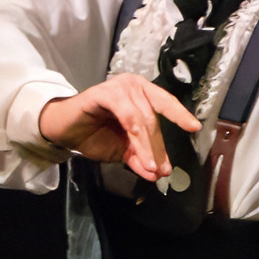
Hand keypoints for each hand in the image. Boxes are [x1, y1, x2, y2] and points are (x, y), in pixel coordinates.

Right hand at [38, 73, 202, 181]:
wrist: (64, 130)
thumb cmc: (94, 134)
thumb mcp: (123, 150)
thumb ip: (141, 157)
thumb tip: (159, 173)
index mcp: (143, 94)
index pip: (166, 103)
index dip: (180, 115)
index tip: (195, 128)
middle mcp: (134, 85)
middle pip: (154, 118)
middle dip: (159, 147)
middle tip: (162, 169)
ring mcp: (120, 86)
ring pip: (143, 119)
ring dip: (148, 146)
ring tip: (152, 167)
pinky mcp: (105, 93)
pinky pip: (128, 115)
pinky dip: (135, 135)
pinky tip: (138, 152)